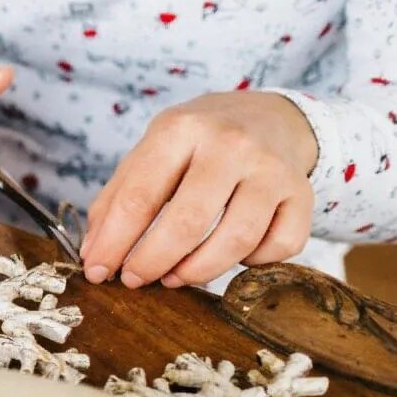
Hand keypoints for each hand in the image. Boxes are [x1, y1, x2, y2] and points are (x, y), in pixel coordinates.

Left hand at [82, 92, 317, 288]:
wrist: (270, 116)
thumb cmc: (197, 143)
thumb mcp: (150, 153)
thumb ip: (116, 201)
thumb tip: (93, 257)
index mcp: (181, 129)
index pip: (139, 197)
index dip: (114, 243)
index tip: (98, 272)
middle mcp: (231, 144)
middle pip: (188, 223)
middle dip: (152, 262)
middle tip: (135, 280)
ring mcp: (272, 168)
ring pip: (235, 241)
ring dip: (198, 271)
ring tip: (175, 276)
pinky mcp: (303, 193)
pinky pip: (278, 248)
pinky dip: (251, 263)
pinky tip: (231, 255)